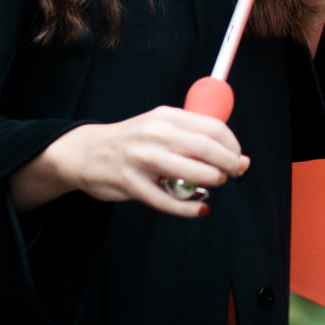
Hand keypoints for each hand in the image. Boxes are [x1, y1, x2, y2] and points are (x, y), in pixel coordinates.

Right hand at [12, 106, 248, 216]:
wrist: (86, 151)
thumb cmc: (131, 141)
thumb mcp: (158, 124)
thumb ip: (189, 134)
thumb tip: (230, 151)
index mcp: (165, 116)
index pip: (211, 127)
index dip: (232, 144)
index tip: (239, 156)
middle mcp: (154, 133)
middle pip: (205, 147)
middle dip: (228, 163)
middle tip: (235, 172)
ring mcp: (141, 159)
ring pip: (189, 172)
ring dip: (211, 180)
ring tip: (216, 184)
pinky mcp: (131, 184)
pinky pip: (167, 200)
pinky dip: (188, 208)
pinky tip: (200, 208)